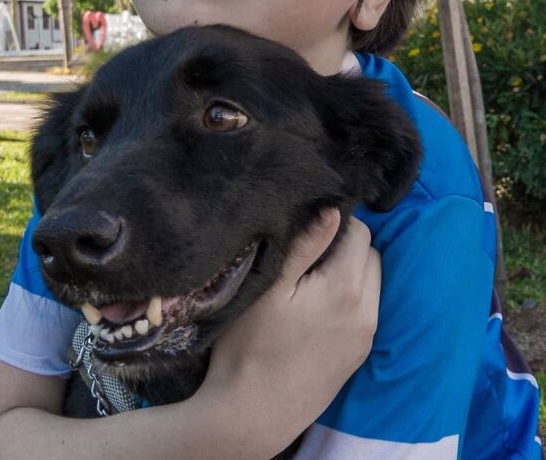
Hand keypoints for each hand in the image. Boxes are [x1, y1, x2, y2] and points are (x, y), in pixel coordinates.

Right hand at [199, 212, 380, 455]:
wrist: (252, 414)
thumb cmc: (251, 346)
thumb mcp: (271, 286)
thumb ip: (306, 244)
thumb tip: (333, 209)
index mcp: (346, 289)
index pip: (360, 231)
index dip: (335, 222)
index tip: (307, 230)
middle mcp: (367, 312)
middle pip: (370, 254)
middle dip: (346, 245)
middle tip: (307, 254)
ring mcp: (366, 336)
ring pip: (372, 281)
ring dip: (350, 270)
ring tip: (311, 279)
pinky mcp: (359, 355)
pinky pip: (367, 308)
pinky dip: (350, 296)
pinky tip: (317, 306)